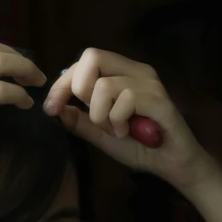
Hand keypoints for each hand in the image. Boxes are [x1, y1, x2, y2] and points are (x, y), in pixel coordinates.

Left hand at [43, 48, 207, 192]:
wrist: (171, 165)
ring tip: (114, 130)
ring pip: (104, 84)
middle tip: (90, 115)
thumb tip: (56, 108)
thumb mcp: (100, 135)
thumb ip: (80, 121)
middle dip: (78, 89)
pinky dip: (117, 121)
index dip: (62, 83)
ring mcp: (148, 82)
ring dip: (100, 115)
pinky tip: (127, 132)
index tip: (51, 108)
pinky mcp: (158, 99)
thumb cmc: (139, 148)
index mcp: (120, 74)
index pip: (83, 62)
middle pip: (92, 56)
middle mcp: (135, 71)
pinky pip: (124, 100)